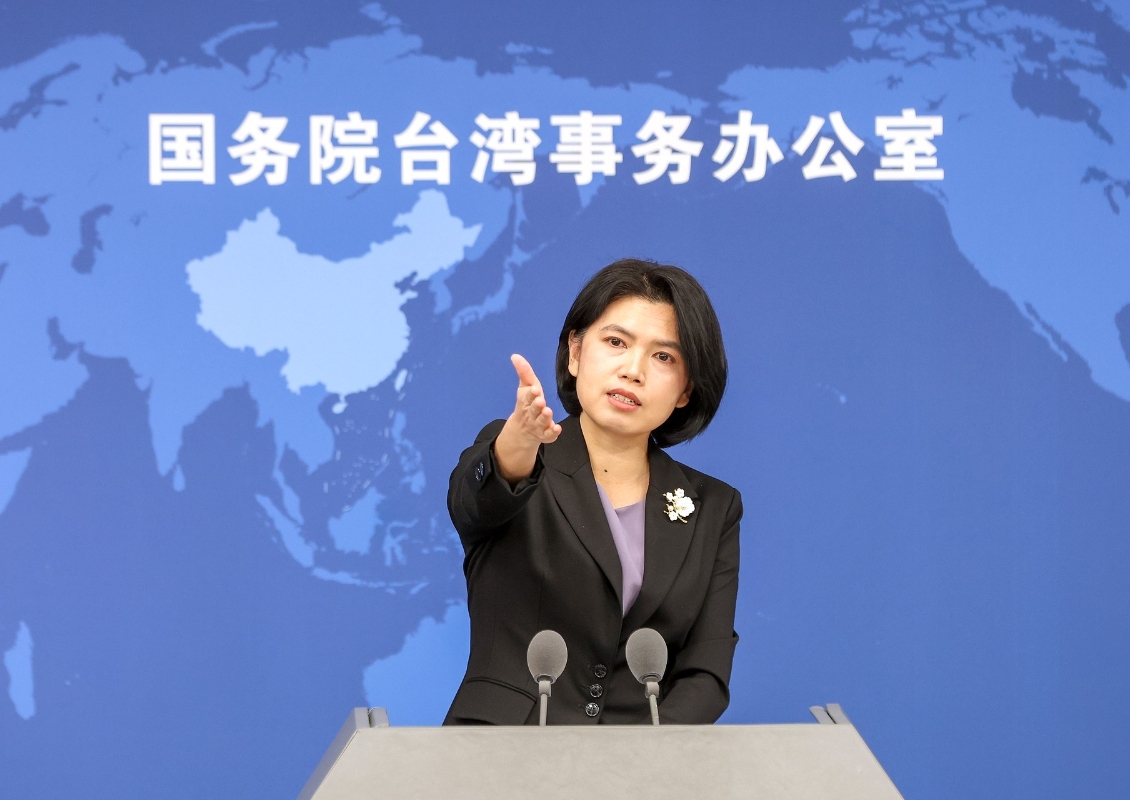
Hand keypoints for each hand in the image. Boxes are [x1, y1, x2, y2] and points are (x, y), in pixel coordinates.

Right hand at [494, 354, 561, 482]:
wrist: (523, 430)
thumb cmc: (527, 404)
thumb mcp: (525, 388)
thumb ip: (524, 372)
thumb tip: (515, 356)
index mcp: (525, 402)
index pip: (527, 397)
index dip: (531, 394)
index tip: (534, 389)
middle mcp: (531, 414)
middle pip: (533, 410)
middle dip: (536, 406)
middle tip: (540, 401)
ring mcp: (538, 426)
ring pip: (541, 422)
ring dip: (544, 418)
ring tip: (548, 412)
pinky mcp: (545, 435)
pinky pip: (549, 435)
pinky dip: (552, 433)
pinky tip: (557, 428)